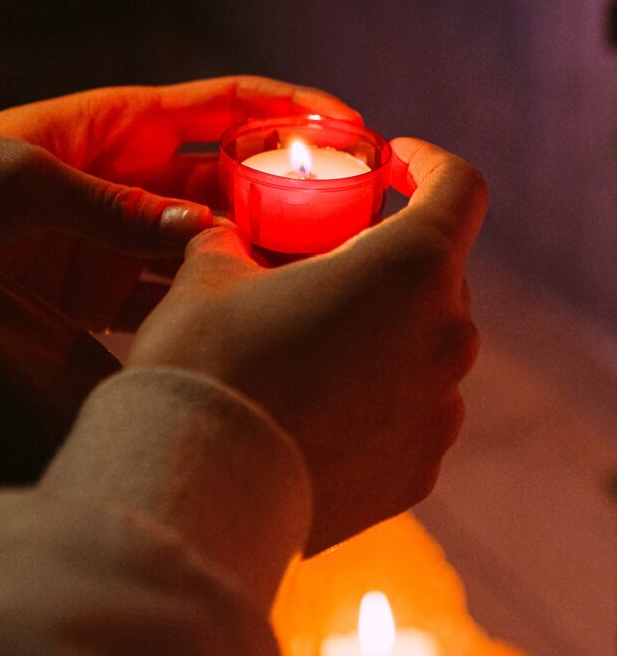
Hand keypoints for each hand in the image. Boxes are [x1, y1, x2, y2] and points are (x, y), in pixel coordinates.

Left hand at [0, 77, 358, 329]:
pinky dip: (207, 303)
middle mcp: (140, 177)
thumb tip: (202, 230)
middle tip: (351, 221)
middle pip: (237, 179)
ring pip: (215, 241)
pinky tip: (245, 320)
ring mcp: (127, 235)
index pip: (229, 105)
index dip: (292, 108)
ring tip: (314, 279)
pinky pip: (172, 292)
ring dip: (259, 256)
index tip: (352, 125)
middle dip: (292, 193)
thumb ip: (113, 206)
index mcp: (127, 125)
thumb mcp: (26, 180)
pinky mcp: (106, 288)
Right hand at [126, 138, 488, 552]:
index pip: (460, 188)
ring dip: (385, 330)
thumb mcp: (210, 273)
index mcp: (410, 267)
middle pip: (438, 272)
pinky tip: (319, 409)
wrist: (195, 492)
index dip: (430, 164)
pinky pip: (413, 411)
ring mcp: (441, 410)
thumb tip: (229, 234)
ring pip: (426, 344)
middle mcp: (447, 336)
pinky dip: (380, 396)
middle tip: (328, 262)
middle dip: (388, 257)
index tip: (395, 163)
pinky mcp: (421, 469)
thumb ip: (235, 238)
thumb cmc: (206, 363)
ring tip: (316, 345)